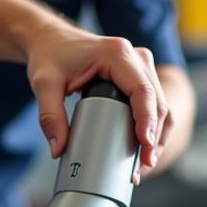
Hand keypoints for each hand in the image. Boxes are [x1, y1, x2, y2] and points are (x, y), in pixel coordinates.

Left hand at [26, 23, 167, 174]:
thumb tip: (59, 150)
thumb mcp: (44, 84)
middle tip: (142, 167)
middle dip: (154, 137)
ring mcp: (140, 66)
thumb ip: (50, 117)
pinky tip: (144, 150)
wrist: (51, 40)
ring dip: (158, 136)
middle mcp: (135, 57)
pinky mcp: (138, 77)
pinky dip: (153, 128)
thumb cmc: (49, 56)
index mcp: (117, 54)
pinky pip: (154, 104)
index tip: (144, 145)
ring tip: (144, 165)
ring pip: (161, 104)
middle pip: (157, 101)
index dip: (148, 120)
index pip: (142, 90)